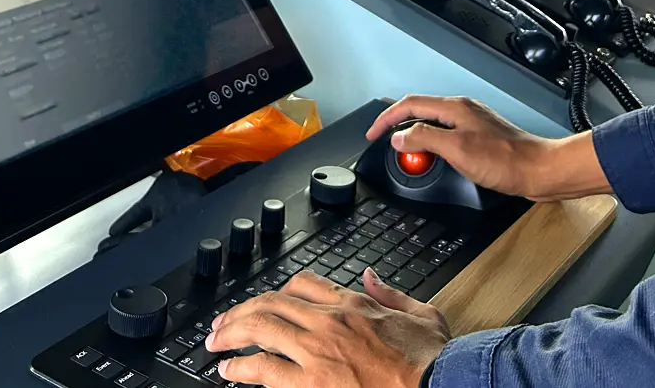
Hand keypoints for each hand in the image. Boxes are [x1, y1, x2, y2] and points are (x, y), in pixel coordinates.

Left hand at [206, 269, 449, 387]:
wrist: (439, 385)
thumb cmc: (432, 360)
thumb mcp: (421, 312)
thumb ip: (390, 293)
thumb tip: (370, 278)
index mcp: (354, 305)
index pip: (304, 284)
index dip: (278, 290)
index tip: (267, 300)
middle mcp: (329, 323)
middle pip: (271, 303)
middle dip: (240, 311)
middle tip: (222, 322)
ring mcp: (317, 352)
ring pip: (261, 329)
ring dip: (231, 334)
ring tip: (215, 343)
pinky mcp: (311, 384)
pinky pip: (264, 369)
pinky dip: (241, 367)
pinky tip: (230, 370)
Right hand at [366, 95, 610, 201]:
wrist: (539, 170)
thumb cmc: (506, 160)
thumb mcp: (457, 149)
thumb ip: (425, 139)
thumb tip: (400, 137)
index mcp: (455, 108)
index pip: (410, 104)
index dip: (386, 119)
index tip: (373, 134)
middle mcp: (463, 111)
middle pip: (420, 111)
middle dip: (398, 126)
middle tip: (386, 144)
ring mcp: (472, 124)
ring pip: (432, 124)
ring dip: (415, 137)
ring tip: (408, 154)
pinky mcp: (479, 138)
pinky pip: (446, 136)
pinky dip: (432, 146)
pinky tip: (435, 159)